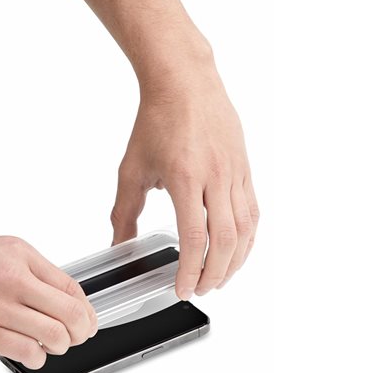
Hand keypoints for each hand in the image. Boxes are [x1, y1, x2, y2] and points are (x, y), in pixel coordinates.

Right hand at [0, 234, 97, 368]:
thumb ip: (21, 269)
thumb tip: (47, 290)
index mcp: (18, 254)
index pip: (70, 285)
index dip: (84, 308)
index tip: (85, 319)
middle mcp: (15, 278)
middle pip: (71, 312)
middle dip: (80, 331)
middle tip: (76, 337)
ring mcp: (0, 307)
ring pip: (55, 335)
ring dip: (59, 346)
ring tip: (50, 346)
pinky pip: (28, 352)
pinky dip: (36, 357)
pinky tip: (29, 353)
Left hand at [73, 0, 259, 298]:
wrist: (184, 83)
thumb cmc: (156, 121)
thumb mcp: (131, 169)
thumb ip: (124, 212)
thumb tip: (120, 244)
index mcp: (186, 177)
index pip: (194, 237)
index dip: (191, 270)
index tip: (183, 289)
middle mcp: (216, 176)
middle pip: (226, 240)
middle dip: (215, 273)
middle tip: (202, 289)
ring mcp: (235, 172)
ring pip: (246, 229)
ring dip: (235, 260)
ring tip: (220, 277)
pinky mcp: (245, 168)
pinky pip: (253, 210)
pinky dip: (247, 237)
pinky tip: (237, 249)